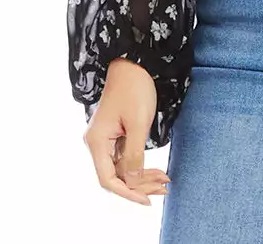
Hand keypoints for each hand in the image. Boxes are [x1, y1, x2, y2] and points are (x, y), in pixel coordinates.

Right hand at [83, 57, 171, 204]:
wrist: (133, 62)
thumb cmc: (135, 88)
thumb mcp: (138, 123)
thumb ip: (135, 155)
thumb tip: (134, 183)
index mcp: (97, 141)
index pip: (108, 179)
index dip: (127, 192)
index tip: (147, 200)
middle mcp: (97, 143)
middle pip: (116, 176)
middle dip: (140, 185)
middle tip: (165, 188)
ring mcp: (105, 139)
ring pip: (122, 168)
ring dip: (143, 176)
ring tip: (165, 181)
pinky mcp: (114, 134)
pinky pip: (125, 157)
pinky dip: (140, 165)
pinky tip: (157, 171)